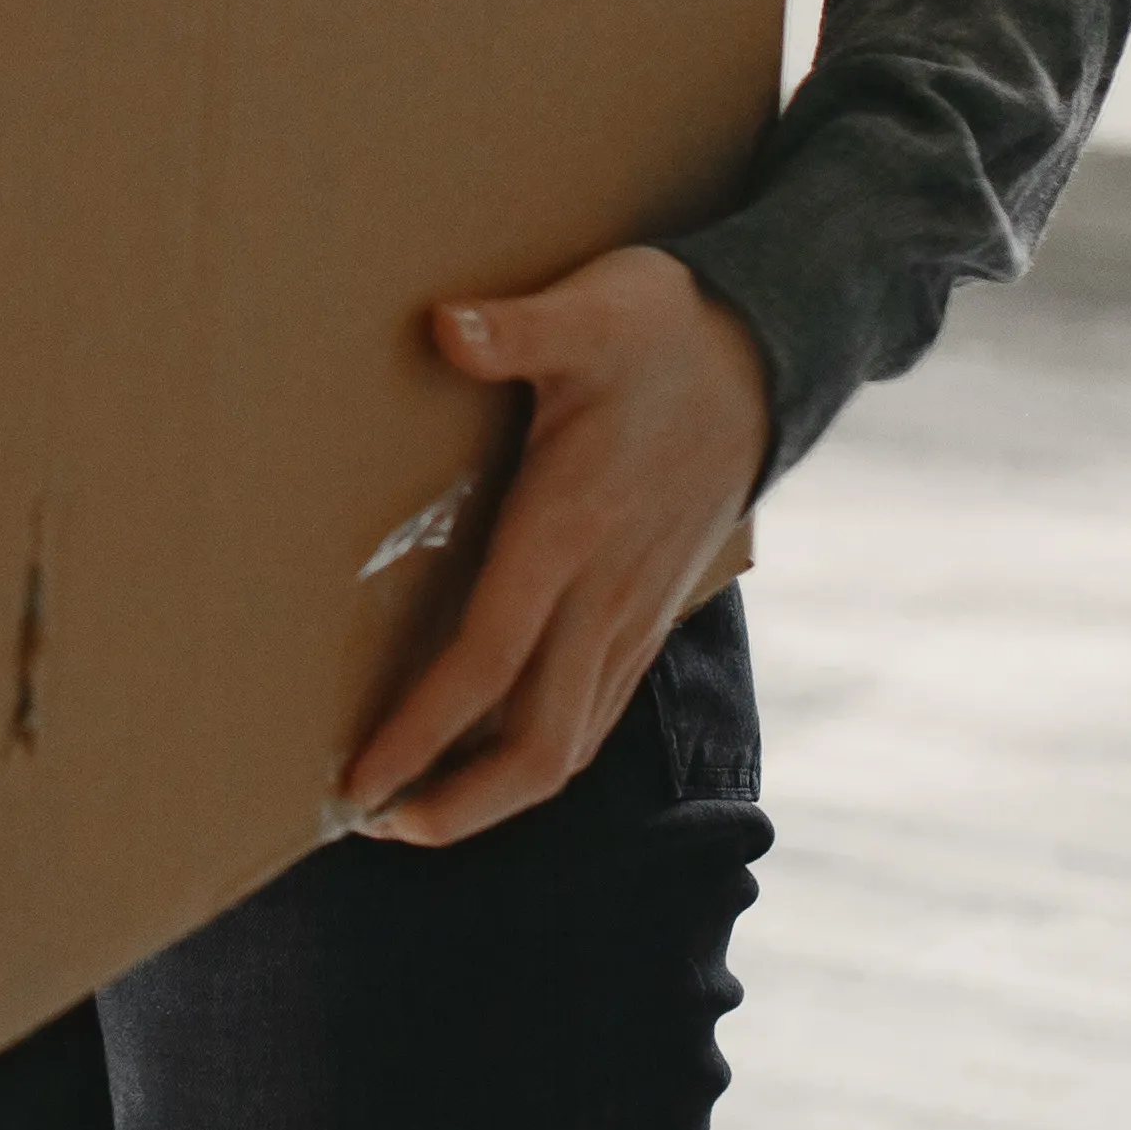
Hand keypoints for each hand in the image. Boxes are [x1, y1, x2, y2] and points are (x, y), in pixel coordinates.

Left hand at [337, 246, 768, 847]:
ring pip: (568, 743)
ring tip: (408, 810)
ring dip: (491, 793)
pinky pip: (591, 713)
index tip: (360, 778)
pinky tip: (484, 759)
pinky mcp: (647, 613)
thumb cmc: (664, 331)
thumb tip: (444, 327)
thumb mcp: (593, 310)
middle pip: (535, 743)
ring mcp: (633, 612)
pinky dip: (534, 757)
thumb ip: (517, 328)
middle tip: (367, 819)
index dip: (423, 730)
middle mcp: (605, 592)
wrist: (770, 355)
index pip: (490, 658)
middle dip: (455, 801)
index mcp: (572, 529)